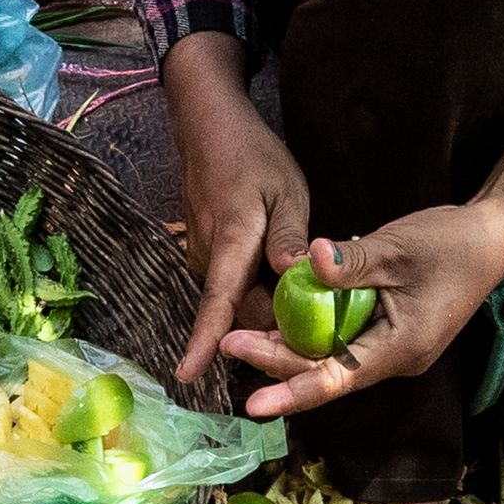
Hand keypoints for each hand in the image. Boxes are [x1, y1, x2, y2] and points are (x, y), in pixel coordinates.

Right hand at [166, 33, 302, 389]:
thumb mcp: (285, 189)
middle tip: (316, 338)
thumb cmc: (252, 156)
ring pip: (239, 300)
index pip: (215, 301)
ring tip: (306, 307)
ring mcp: (205, 258)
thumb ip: (289, 234)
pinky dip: (260, 292)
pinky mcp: (208, 255)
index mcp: (230, 242)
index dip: (204, 340)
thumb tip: (294, 275)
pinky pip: (235, 286)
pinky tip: (284, 282)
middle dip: (272, 331)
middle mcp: (209, 258)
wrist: (210, 130)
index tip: (187, 374)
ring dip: (269, 309)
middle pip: (239, 312)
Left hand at [217, 154, 503, 423]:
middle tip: (231, 342)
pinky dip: (314, 333)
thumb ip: (353, 262)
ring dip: (292, 349)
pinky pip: (345, 341)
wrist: (492, 238)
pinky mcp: (389, 334)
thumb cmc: (451, 243)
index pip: (337, 379)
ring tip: (244, 337)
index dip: (293, 392)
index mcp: (401, 348)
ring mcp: (393, 349)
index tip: (254, 403)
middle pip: (327, 372)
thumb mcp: (398, 247)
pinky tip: (282, 319)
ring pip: (333, 359)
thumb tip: (309, 261)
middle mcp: (396, 359)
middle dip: (278, 362)